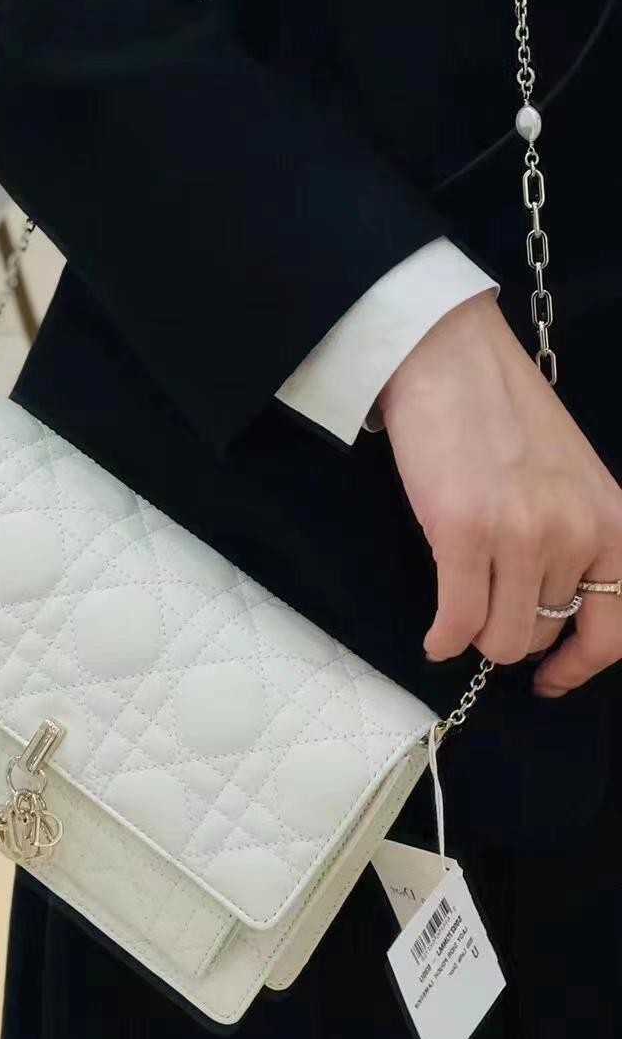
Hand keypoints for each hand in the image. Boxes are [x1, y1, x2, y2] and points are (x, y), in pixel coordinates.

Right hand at [377, 290, 621, 695]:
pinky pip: (457, 621)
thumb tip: (552, 609)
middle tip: (487, 614)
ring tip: (459, 616)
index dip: (580, 667)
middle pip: (543, 635)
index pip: (615, 627)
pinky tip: (435, 637)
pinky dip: (442, 639)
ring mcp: (519, 533)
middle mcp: (574, 532)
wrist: (450, 360)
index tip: (554, 679)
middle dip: (512, 636)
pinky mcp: (462, 532)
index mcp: (611, 519)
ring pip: (501, 638)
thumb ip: (577, 538)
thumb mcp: (572, 478)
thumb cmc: (506, 414)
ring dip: (475, 638)